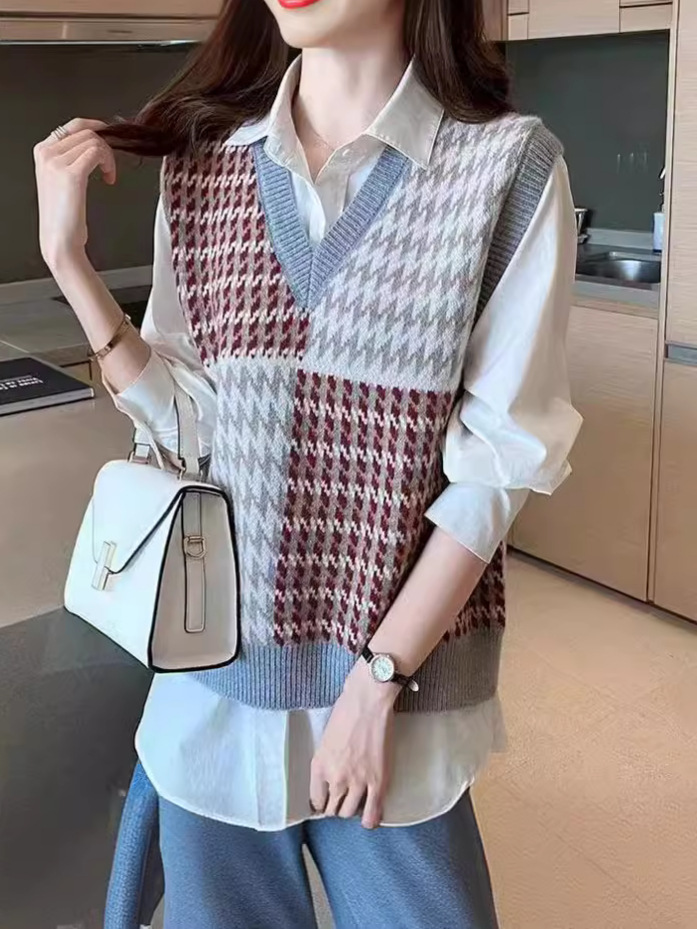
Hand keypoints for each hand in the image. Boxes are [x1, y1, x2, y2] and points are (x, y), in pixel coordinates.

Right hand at [34, 118, 116, 272]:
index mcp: (42, 151)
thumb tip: (95, 142)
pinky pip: (97, 152)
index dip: (96, 128)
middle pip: (86, 131)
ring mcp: (56, 162)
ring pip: (94, 141)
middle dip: (105, 146)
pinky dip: (109, 163)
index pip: (73, 125)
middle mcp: (46, 152)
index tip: (110, 138)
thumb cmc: (65, 217)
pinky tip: (109, 179)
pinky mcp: (71, 174)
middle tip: (110, 166)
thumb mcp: (62, 180)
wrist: (60, 241)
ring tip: (109, 175)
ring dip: (109, 157)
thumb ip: (71, 158)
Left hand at [310, 660, 399, 829]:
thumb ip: (326, 761)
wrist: (369, 701)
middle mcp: (335, 778)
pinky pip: (372, 813)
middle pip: (332, 809)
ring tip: (356, 801)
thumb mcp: (326, 739)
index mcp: (319, 766)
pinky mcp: (378, 781)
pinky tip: (368, 817)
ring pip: (349, 812)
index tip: (327, 799)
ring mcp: (357, 781)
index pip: (315, 800)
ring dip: (351, 810)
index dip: (322, 801)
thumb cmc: (346, 711)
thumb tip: (332, 777)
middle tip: (343, 797)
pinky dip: (369, 819)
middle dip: (336, 806)